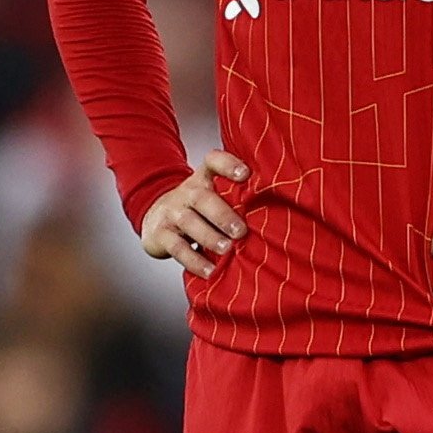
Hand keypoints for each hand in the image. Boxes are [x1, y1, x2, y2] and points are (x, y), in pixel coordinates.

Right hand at [140, 150, 249, 277]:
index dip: (227, 164)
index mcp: (203, 178)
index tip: (245, 174)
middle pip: (202, 198)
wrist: (155, 217)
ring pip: (189, 222)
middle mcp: (187, 192)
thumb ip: (236, 198)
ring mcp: (172, 212)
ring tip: (227, 249)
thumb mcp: (212, 195)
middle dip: (222, 214)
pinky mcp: (161, 235)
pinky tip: (209, 271)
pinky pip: (177, 248)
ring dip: (209, 236)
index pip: (213, 161)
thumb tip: (277, 214)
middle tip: (240, 231)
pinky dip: (194, 261)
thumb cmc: (198, 209)